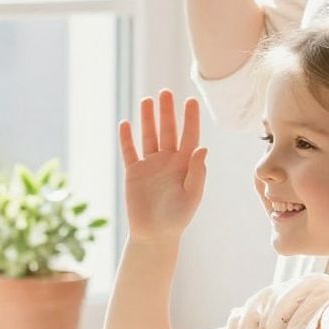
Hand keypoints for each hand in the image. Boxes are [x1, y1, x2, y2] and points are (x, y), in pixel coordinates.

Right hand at [119, 90, 207, 245]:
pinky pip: (129, 151)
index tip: (191, 101)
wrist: (154, 235)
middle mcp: (168, 161)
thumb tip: (203, 148)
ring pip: (148, 136)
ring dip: (147, 118)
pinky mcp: (133, 172)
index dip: (190, 119)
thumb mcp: (192, 197)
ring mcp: (150, 165)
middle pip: (167, 130)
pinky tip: (125, 122)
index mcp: (185, 165)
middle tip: (165, 92)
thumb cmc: (177, 219)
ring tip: (147, 100)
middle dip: (167, 112)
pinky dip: (127, 138)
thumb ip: (197, 173)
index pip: (189, 136)